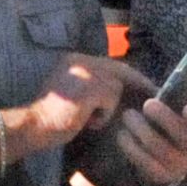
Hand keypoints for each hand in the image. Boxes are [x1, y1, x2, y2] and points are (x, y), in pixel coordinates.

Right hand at [11, 50, 145, 156]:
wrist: (32, 126)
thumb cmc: (51, 115)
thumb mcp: (72, 91)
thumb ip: (90, 83)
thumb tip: (118, 87)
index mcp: (75, 59)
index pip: (110, 63)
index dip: (129, 75)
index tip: (144, 84)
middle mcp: (81, 59)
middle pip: (119, 69)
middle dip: (137, 82)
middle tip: (154, 92)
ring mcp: (85, 72)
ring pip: (115, 88)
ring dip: (107, 107)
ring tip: (89, 119)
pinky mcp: (90, 87)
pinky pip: (111, 100)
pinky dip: (103, 115)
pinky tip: (86, 122)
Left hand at [109, 92, 186, 185]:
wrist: (165, 154)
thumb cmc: (176, 119)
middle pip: (183, 136)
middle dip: (164, 118)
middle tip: (147, 103)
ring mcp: (180, 165)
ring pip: (158, 147)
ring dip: (140, 128)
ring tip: (127, 115)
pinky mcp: (161, 176)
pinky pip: (144, 162)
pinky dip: (131, 146)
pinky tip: (123, 134)